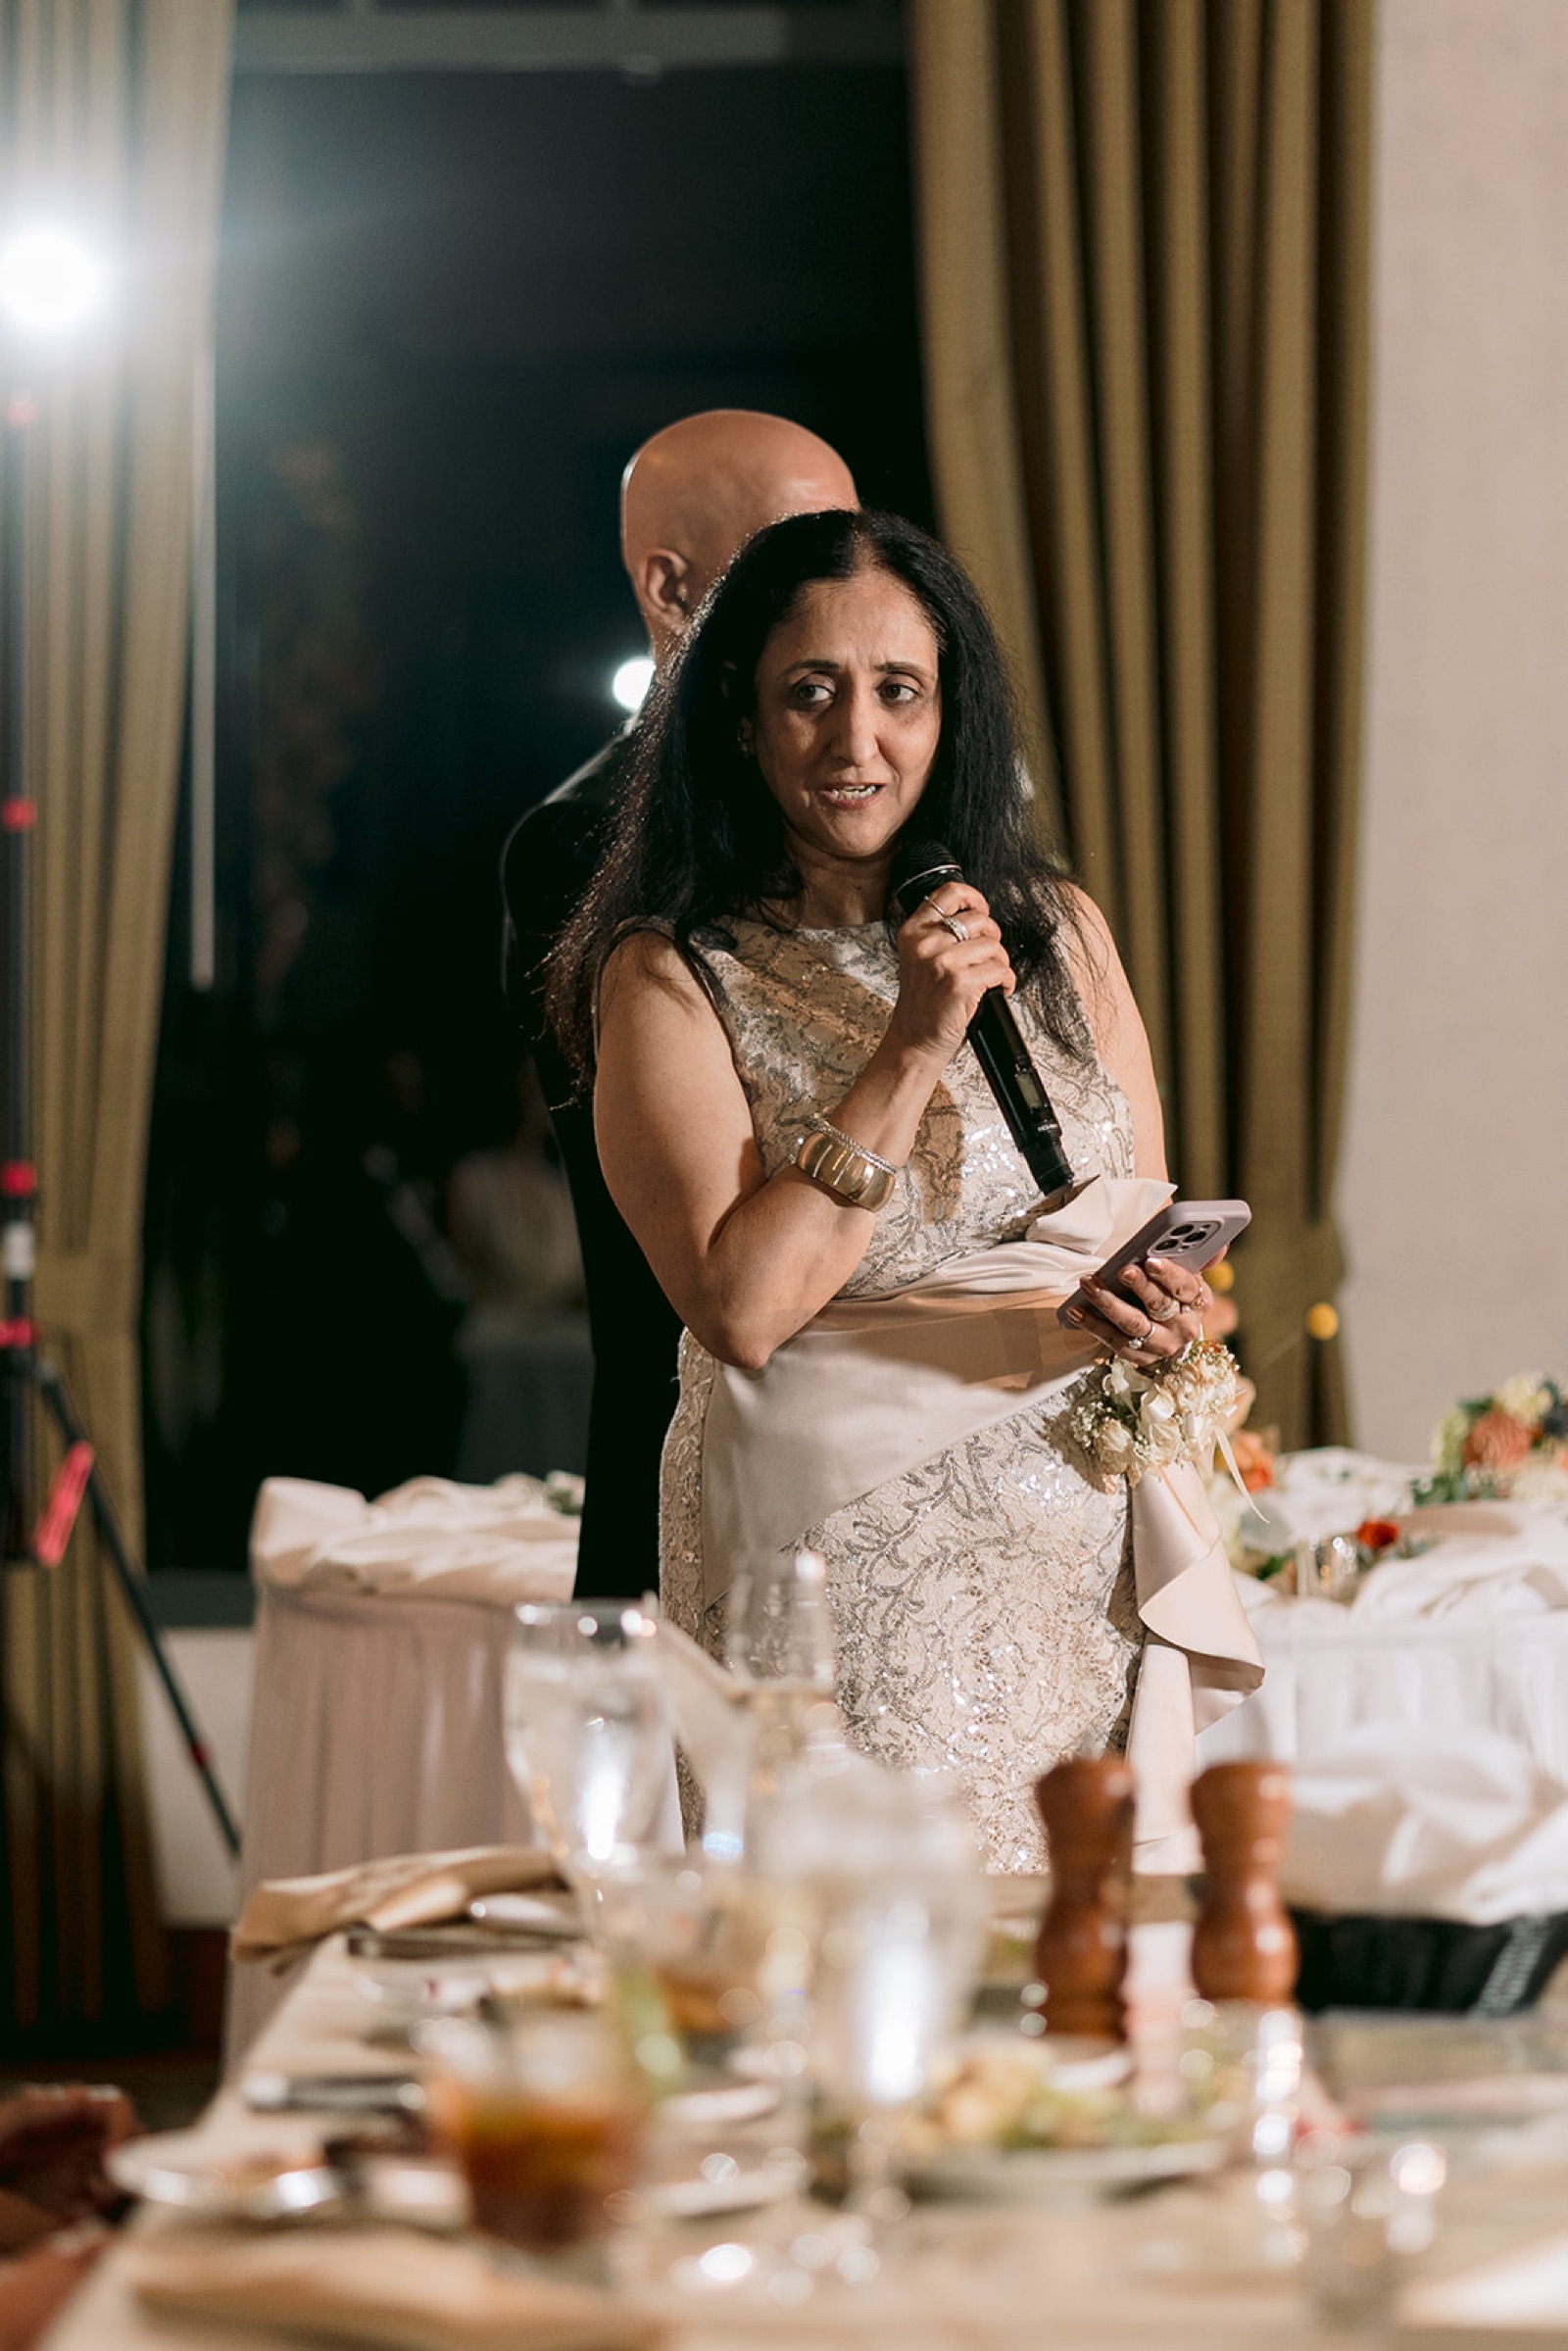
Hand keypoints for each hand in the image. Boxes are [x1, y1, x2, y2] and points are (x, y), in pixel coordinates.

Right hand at [883, 884, 1015, 1068]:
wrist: (915, 1039)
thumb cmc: (922, 1003)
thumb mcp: (918, 958)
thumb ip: (937, 933)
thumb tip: (976, 914)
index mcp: (913, 931)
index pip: (949, 892)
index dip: (974, 897)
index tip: (982, 910)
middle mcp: (925, 943)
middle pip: (978, 919)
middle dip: (992, 937)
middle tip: (988, 955)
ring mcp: (942, 961)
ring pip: (993, 945)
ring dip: (1000, 963)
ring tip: (991, 976)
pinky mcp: (960, 982)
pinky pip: (999, 970)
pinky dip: (1006, 981)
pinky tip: (997, 989)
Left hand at [1063, 1251, 1217, 1365]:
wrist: (1165, 1329)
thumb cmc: (1170, 1291)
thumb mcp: (1185, 1272)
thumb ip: (1195, 1256)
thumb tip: (1219, 1245)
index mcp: (1199, 1300)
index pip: (1186, 1287)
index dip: (1168, 1274)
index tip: (1150, 1261)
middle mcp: (1185, 1327)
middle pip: (1159, 1306)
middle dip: (1138, 1286)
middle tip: (1119, 1269)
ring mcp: (1163, 1345)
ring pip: (1134, 1325)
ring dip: (1108, 1303)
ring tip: (1088, 1284)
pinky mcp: (1140, 1358)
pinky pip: (1115, 1342)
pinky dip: (1093, 1325)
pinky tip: (1076, 1309)